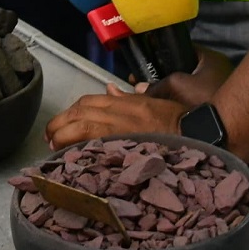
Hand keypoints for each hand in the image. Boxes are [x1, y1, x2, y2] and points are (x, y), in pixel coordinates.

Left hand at [45, 84, 188, 149]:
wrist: (199, 133)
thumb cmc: (178, 120)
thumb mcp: (151, 102)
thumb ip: (128, 98)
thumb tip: (110, 90)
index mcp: (124, 102)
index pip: (87, 103)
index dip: (70, 113)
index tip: (62, 123)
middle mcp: (119, 113)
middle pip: (79, 113)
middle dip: (60, 124)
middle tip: (50, 137)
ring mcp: (121, 130)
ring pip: (82, 128)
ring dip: (63, 136)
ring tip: (53, 146)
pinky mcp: (125, 147)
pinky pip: (94, 147)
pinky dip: (80, 150)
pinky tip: (70, 159)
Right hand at [144, 49, 235, 106]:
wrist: (228, 126)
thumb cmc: (205, 96)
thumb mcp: (177, 86)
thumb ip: (157, 85)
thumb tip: (139, 88)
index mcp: (210, 57)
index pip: (183, 48)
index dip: (164, 53)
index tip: (149, 62)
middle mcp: (217, 67)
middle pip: (185, 67)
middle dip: (167, 75)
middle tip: (149, 81)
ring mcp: (220, 84)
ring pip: (189, 84)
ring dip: (175, 89)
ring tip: (155, 94)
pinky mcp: (219, 100)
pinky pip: (196, 95)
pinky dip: (184, 99)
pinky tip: (170, 106)